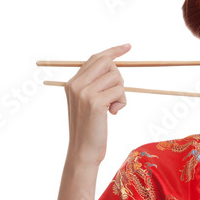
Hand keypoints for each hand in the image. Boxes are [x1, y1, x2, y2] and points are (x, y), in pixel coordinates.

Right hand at [64, 42, 130, 165]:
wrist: (83, 151)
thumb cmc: (89, 130)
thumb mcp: (87, 104)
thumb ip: (94, 85)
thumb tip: (113, 66)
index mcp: (72, 83)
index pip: (95, 58)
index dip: (113, 51)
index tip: (127, 47)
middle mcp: (76, 84)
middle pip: (107, 63)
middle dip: (119, 77)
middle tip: (116, 95)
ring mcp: (84, 92)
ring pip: (116, 77)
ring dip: (121, 93)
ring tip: (113, 108)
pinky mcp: (95, 102)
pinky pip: (119, 91)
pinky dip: (122, 102)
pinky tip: (114, 113)